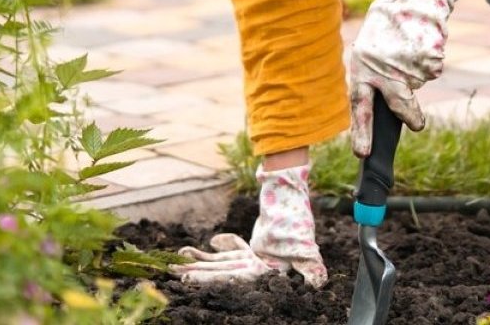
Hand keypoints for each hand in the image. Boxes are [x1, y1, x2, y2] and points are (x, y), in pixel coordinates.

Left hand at [171, 164, 326, 286]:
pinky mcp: (246, 252)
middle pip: (218, 272)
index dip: (209, 280)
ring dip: (196, 263)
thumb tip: (318, 284)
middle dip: (195, 273)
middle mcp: (253, 269)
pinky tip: (191, 249)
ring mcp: (248, 261)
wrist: (295, 204)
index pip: (232, 278)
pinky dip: (210, 251)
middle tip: (171, 271)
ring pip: (217, 264)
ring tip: (174, 261)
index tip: (186, 279)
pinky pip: (224, 254)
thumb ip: (311, 267)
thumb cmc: (299, 230)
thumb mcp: (306, 250)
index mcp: (263, 271)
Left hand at [348, 0, 468, 156]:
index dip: (361, 130)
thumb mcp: (370, 51)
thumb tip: (388, 112)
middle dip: (408, 114)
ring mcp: (407, 62)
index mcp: (361, 66)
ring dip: (418, 70)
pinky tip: (421, 42)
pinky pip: (432, 69)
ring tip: (410, 47)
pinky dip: (429, 59)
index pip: (359, 104)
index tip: (362, 153)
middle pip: (398, 101)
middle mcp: (383, 67)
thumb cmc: (386, 28)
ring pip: (418, 82)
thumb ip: (374, 78)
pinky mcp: (428, 56)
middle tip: (418, 126)